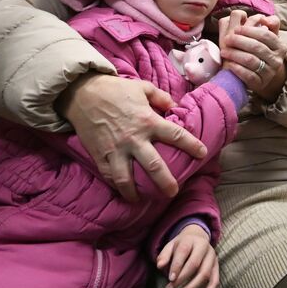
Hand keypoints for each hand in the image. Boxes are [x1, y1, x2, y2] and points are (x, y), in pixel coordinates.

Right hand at [57, 73, 206, 201]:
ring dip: (136, 193)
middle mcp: (134, 139)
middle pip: (154, 166)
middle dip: (166, 182)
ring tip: (143, 199)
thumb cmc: (115, 89)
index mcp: (148, 121)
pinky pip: (109, 176)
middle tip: (173, 192)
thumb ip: (161, 97)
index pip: (175, 136)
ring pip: (127, 179)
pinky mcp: (100, 156)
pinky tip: (123, 192)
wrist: (83, 94)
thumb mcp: (143, 87)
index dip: (192, 145)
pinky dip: (117, 187)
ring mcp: (116, 150)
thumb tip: (175, 106)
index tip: (202, 154)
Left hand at [157, 224, 218, 287]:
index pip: (184, 252)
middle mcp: (204, 247)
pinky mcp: (216, 267)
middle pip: (195, 264)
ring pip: (205, 274)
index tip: (170, 279)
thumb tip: (159, 265)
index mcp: (191, 240)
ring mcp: (212, 257)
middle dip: (181, 279)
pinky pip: (215, 281)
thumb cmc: (182, 245)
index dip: (177, 266)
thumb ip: (164, 255)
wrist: (198, 238)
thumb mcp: (171, 246)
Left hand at [221, 20, 286, 102]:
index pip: (265, 35)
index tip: (236, 29)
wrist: (262, 75)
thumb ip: (270, 23)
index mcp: (280, 46)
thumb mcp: (268, 38)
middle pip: (257, 47)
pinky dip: (236, 68)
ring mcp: (269, 73)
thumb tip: (264, 19)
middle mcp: (277, 60)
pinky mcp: (260, 83)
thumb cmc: (261, 52)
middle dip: (239, 41)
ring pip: (251, 60)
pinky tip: (228, 64)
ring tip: (223, 51)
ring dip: (235, 54)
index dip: (250, 30)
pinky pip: (248, 75)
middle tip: (227, 39)